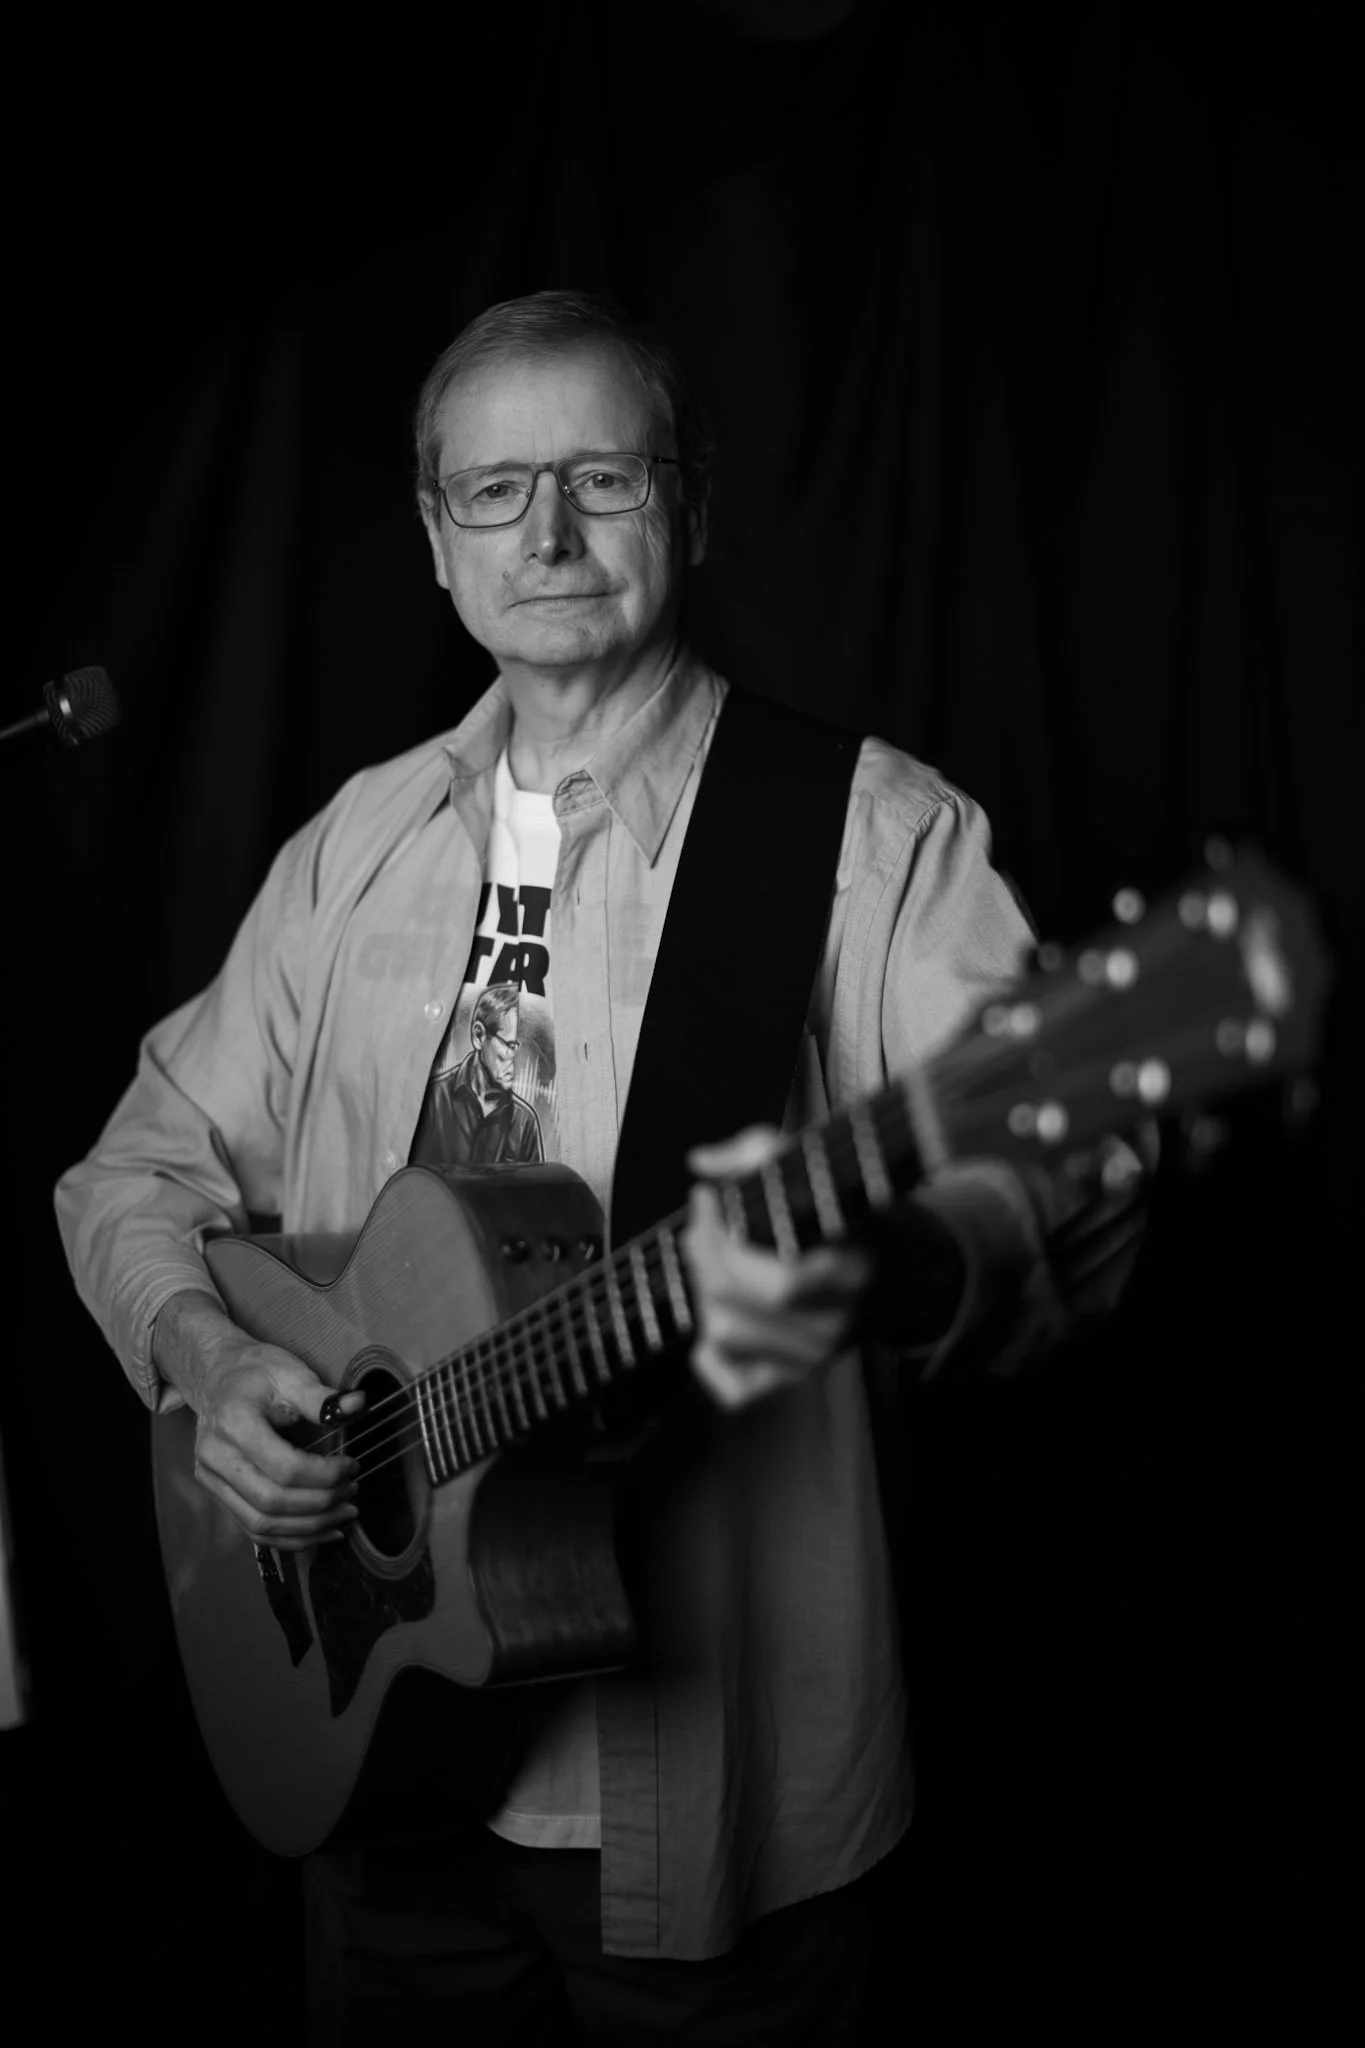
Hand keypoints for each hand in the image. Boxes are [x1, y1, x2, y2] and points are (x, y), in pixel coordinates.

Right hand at [154, 1290, 365, 1549]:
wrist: (218, 1376)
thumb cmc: (256, 1372)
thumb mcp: (290, 1373)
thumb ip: (322, 1397)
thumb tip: (359, 1405)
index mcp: (233, 1423)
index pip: (284, 1467)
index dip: (325, 1474)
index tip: (352, 1465)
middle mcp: (215, 1457)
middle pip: (272, 1502)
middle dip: (321, 1504)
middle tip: (353, 1492)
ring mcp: (210, 1479)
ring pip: (260, 1524)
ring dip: (308, 1527)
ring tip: (344, 1514)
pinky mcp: (216, 1493)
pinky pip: (252, 1529)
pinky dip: (289, 1537)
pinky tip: (321, 1531)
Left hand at [682, 1126, 871, 1411]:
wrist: (902, 1272)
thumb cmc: (853, 1218)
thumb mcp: (820, 1173)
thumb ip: (759, 1153)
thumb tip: (701, 1161)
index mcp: (846, 1270)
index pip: (772, 1277)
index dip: (721, 1233)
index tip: (708, 1198)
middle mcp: (832, 1320)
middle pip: (732, 1298)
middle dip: (704, 1255)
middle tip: (704, 1226)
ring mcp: (814, 1355)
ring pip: (722, 1335)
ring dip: (705, 1295)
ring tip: (715, 1265)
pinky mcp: (795, 1376)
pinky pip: (732, 1388)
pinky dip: (711, 1358)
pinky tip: (720, 1319)